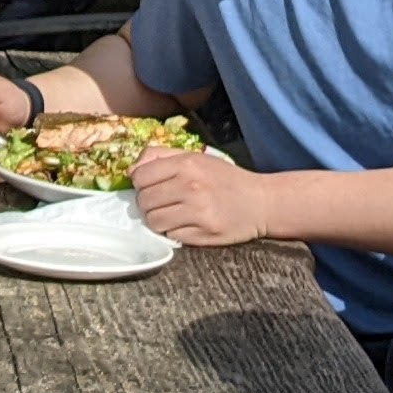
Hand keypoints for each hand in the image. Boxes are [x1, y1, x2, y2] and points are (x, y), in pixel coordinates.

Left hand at [129, 146, 270, 245]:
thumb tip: (130, 171)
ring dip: (159, 220)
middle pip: (144, 201)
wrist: (261, 202)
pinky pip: (171, 236)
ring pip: (154, 222)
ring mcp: (198, 212)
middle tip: (164, 203)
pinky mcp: (204, 234)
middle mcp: (191, 187)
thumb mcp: (196, 158)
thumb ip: (160, 157)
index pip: (140, 177)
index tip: (152, 187)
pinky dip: (175, 232)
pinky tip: (188, 224)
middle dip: (148, 204)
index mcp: (187, 164)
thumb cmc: (225, 179)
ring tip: (174, 215)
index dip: (141, 184)